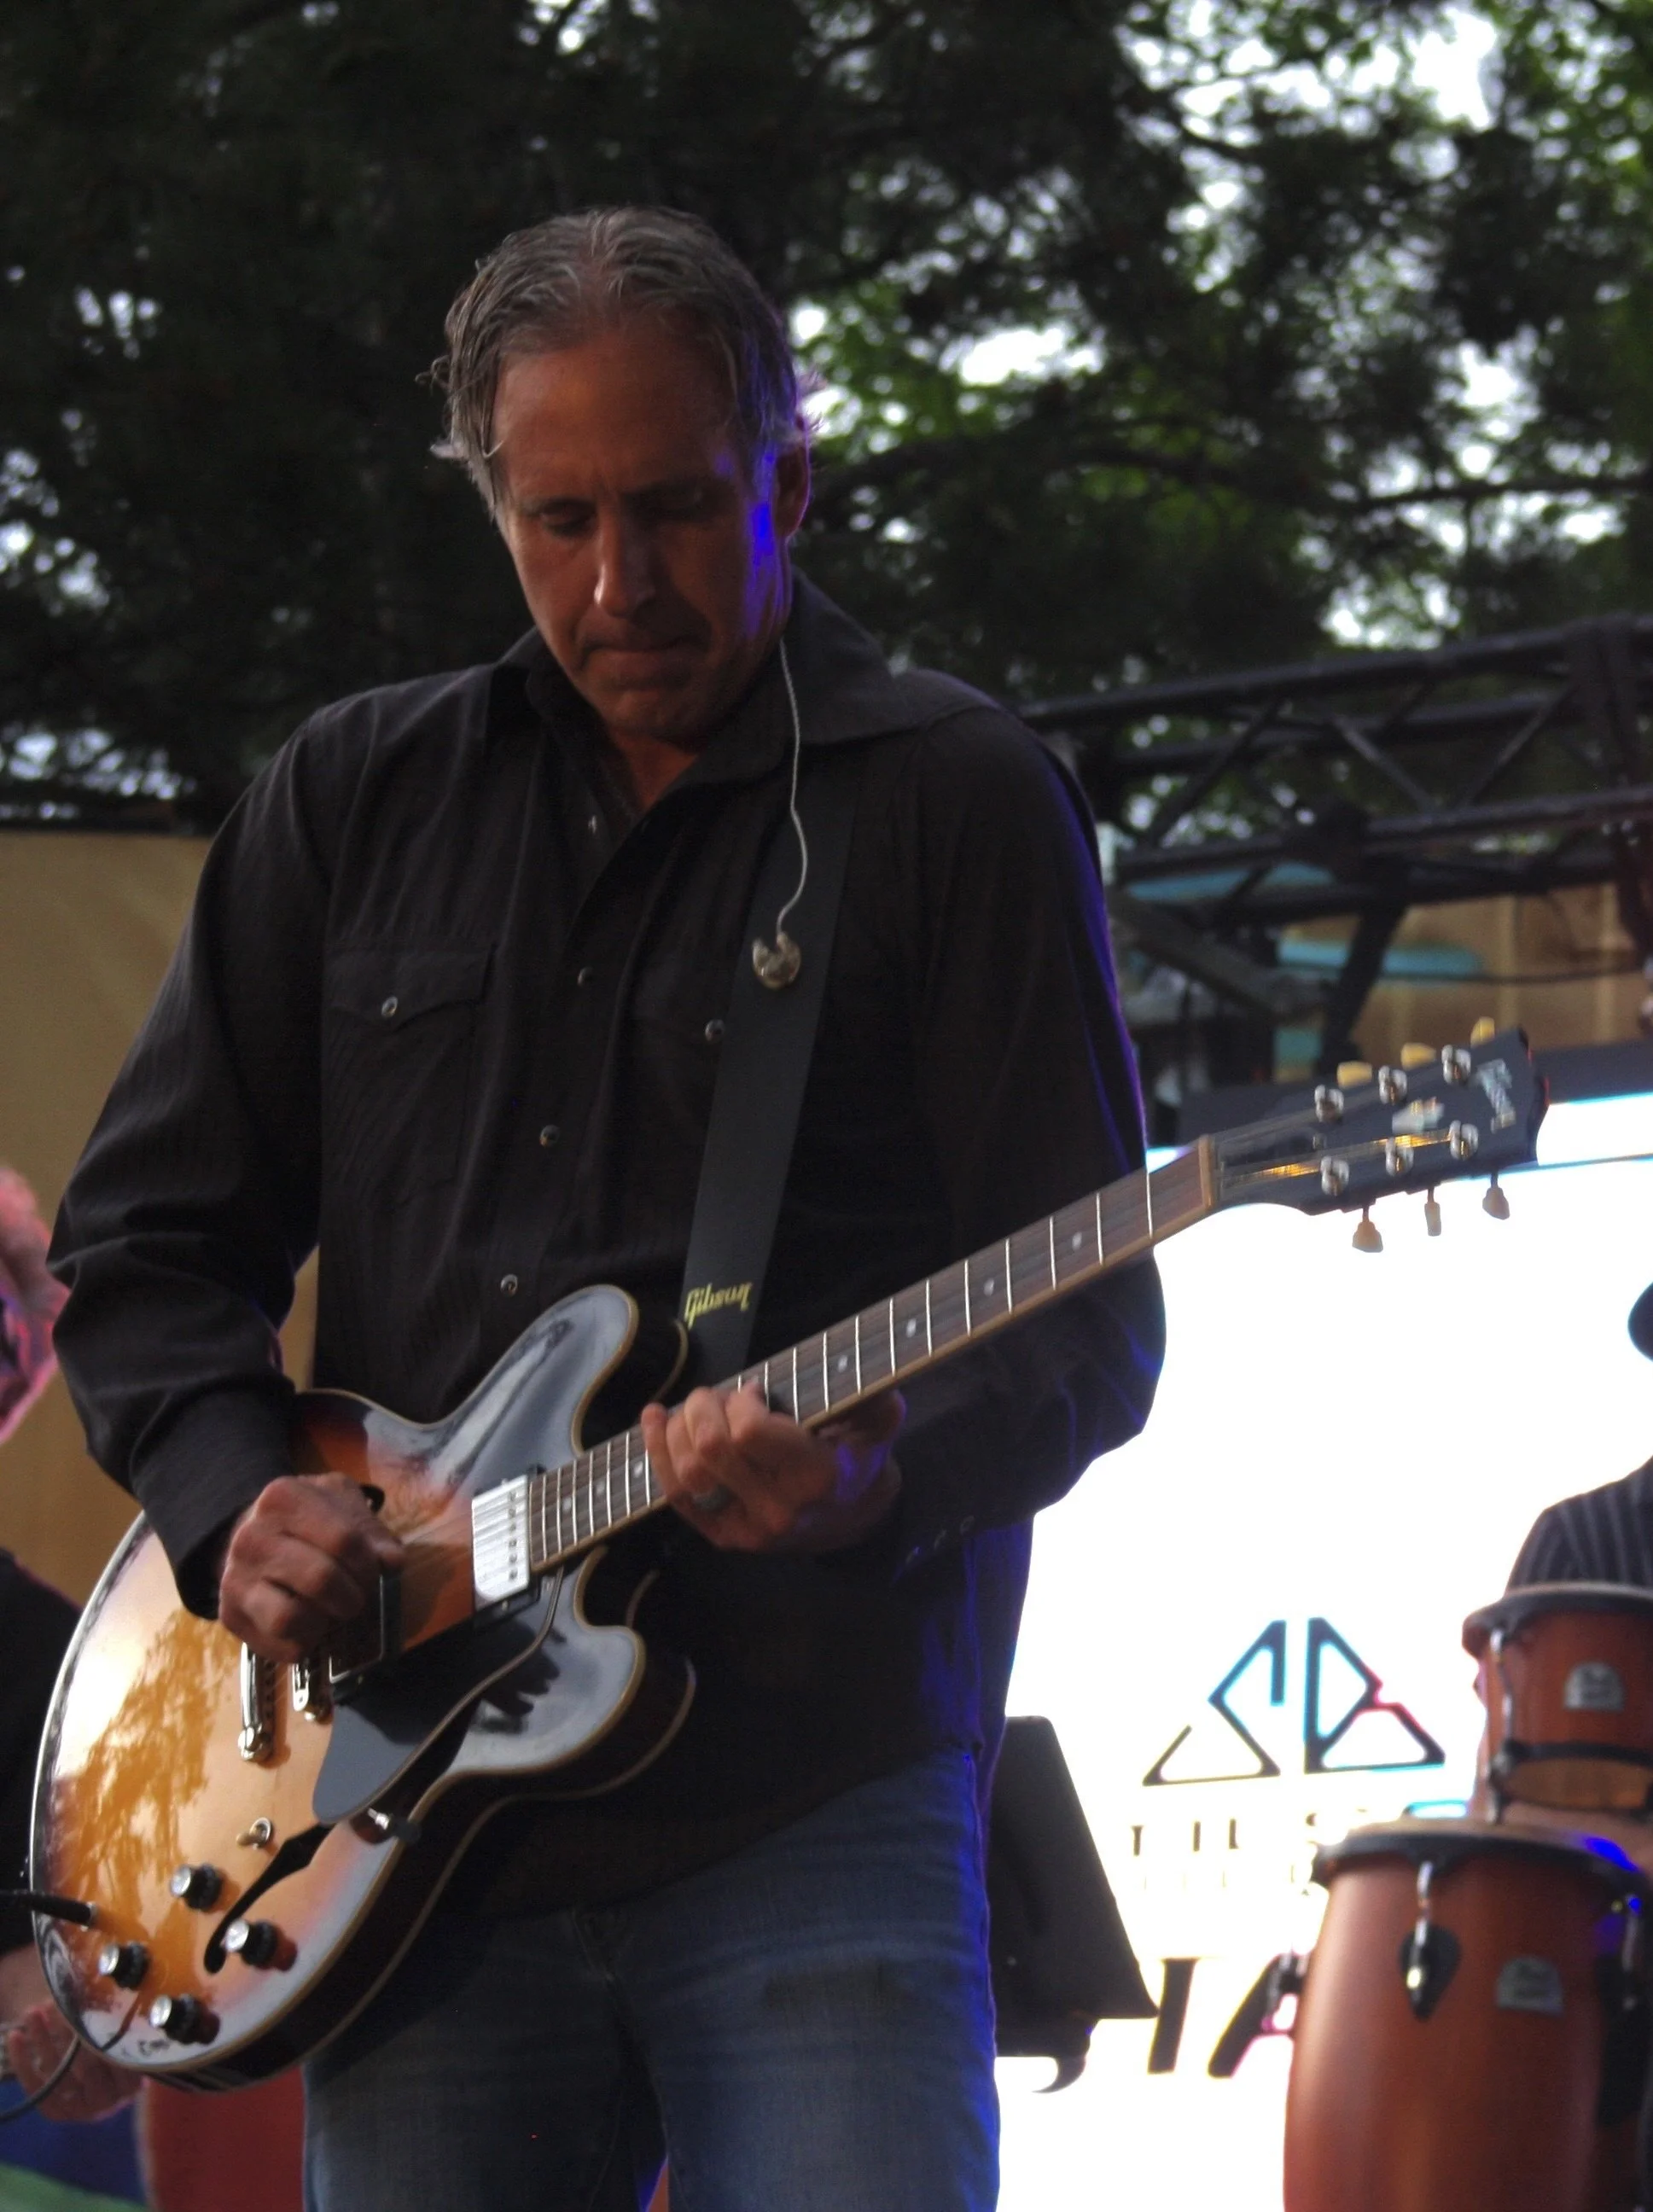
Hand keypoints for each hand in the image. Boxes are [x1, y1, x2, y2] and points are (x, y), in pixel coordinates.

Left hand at [5, 2000, 136, 2122]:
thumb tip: (103, 1987)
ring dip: (43, 2039)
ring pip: (59, 2073)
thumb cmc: (120, 2052)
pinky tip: (16, 2036)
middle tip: (58, 2003)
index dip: (104, 2033)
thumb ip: (119, 2023)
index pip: (119, 2059)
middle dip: (70, 2031)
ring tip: (34, 2011)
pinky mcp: (57, 2112)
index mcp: (132, 2083)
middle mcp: (108, 2100)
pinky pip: (37, 2088)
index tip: (92, 2005)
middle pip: (88, 2066)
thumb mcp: (127, 2041)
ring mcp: (81, 2109)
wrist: (107, 2088)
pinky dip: (23, 2061)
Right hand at [218, 1473, 403, 1662]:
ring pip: (289, 1619)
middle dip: (352, 1595)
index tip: (372, 1571)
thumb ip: (372, 1532)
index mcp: (283, 1499)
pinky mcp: (231, 1616)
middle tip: (356, 1595)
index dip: (369, 1564)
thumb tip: (392, 1562)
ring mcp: (235, 1579)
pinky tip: (309, 1623)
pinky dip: (307, 1643)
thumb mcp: (343, 1505)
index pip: (344, 1540)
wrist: (254, 1536)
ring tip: (329, 1610)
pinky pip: (282, 1648)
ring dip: (324, 1622)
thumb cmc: (309, 1519)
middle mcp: (251, 1537)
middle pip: (320, 1580)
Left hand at [641, 1385, 903, 1552]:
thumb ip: (871, 1396)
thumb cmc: (858, 1458)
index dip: (741, 1402)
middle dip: (705, 1406)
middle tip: (721, 1396)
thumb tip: (855, 1373)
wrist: (853, 1519)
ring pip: (688, 1470)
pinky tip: (655, 1418)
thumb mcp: (878, 1422)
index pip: (749, 1432)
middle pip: (711, 1446)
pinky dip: (658, 1451)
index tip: (754, 1392)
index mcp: (815, 1477)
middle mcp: (778, 1509)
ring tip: (698, 1410)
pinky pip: (676, 1495)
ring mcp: (746, 1528)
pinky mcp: (722, 1536)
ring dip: (680, 1426)